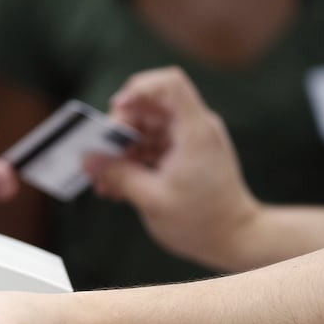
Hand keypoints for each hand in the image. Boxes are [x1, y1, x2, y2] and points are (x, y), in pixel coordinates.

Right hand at [84, 67, 261, 269]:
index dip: (139, 89)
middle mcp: (194, 128)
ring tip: (105, 181)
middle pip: (148, 106)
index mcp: (194, 131)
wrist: (235, 239)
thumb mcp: (152, 200)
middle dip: (118, 130)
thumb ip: (118, 175)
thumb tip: (88, 159)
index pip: (170, 84)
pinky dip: (132, 161)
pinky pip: (150, 146)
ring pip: (144, 128)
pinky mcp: (183, 154)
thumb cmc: (201, 222)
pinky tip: (117, 186)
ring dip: (121, 150)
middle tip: (101, 159)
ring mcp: (189, 140)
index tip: (117, 110)